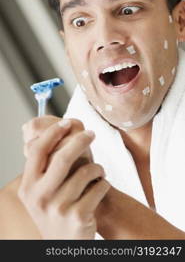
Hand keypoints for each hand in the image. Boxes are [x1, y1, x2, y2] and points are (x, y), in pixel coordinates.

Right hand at [18, 116, 109, 238]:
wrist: (64, 245)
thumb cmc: (56, 211)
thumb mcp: (41, 193)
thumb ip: (45, 169)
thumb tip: (55, 135)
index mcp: (29, 187)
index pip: (38, 151)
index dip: (53, 132)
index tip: (67, 122)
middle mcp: (40, 197)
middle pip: (62, 157)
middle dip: (80, 140)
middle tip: (91, 133)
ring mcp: (58, 208)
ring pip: (86, 171)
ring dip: (97, 167)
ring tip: (98, 171)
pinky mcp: (78, 217)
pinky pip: (99, 187)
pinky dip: (104, 183)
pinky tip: (101, 186)